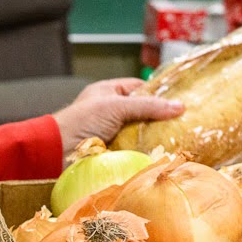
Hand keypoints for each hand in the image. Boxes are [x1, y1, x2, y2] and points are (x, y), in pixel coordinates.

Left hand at [52, 78, 183, 161]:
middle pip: (142, 112)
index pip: (139, 88)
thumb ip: (147, 106)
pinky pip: (133, 149)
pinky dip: (144, 151)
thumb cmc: (82, 121)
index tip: (179, 101)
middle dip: (159, 118)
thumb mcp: (116, 106)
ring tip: (179, 138)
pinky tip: (161, 153)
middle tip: (184, 123)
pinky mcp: (111, 151)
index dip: (157, 93)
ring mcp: (111, 132)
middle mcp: (110, 110)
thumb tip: (180, 107)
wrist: (57, 152)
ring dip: (153, 137)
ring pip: (139, 132)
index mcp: (108, 92)